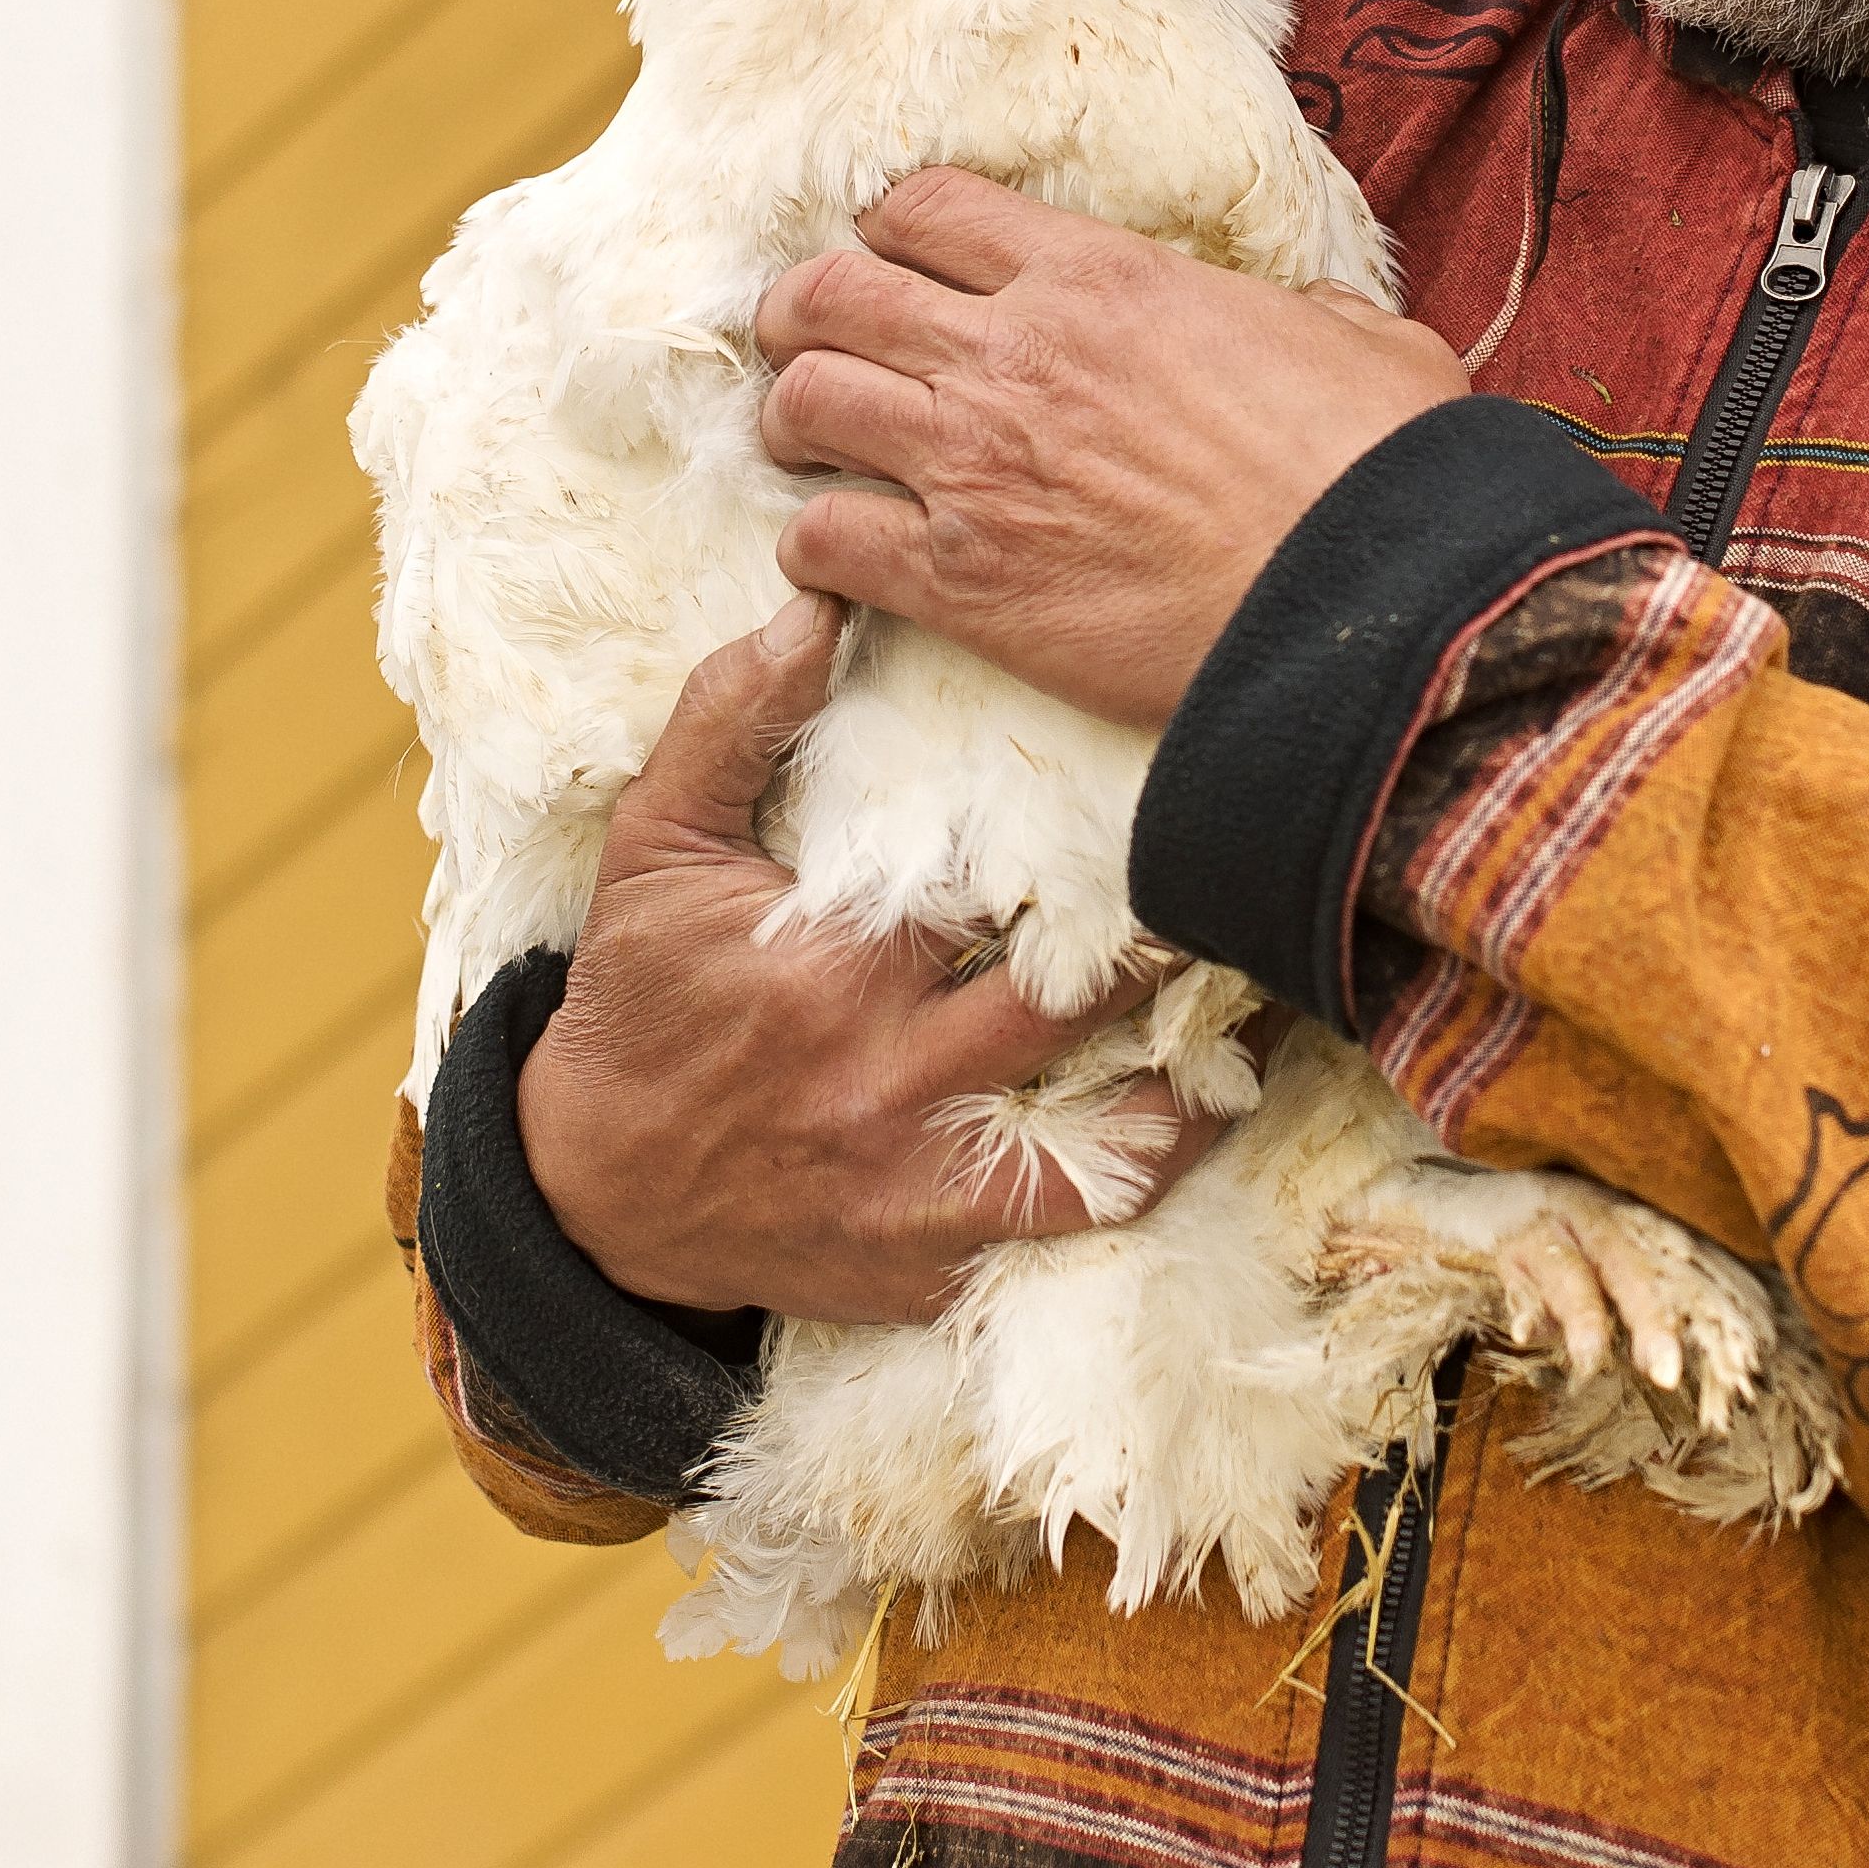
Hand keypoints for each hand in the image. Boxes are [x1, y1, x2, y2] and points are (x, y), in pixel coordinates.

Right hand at [517, 598, 1231, 1320]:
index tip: (1169, 789)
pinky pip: (1074, 1224)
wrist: (593, 1193)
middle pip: (1076, 1002)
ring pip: (1110, 1135)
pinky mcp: (935, 1263)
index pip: (996, 886)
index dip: (1092, 841)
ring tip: (1275, 1007)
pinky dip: (1154, 1172)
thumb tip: (815, 604)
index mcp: (835, 965)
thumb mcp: (656, 844)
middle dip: (1173, 948)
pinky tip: (1212, 1109)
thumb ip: (731, 717)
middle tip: (1258, 883)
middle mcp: (890, 1076)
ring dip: (1204, 1075)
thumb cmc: (640, 1000)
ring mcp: (922, 1183)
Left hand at [754, 171, 1465, 722]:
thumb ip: (1306, 308)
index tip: (897, 263)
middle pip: (831, 292)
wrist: (1369, 604)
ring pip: (804, 402)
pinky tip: (843, 558)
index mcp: (1097, 273)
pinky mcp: (961, 580)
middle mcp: (1010, 352)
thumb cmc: (1379, 469)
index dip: (892, 230)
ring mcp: (972, 465)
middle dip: (805, 313)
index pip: (924, 206)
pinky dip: (814, 547)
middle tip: (815, 345)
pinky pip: (822, 541)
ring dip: (796, 420)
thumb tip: (1311, 314)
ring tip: (814, 446)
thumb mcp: (1359, 340)